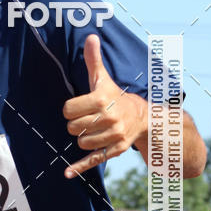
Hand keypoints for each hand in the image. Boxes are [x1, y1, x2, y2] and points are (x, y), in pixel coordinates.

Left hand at [62, 35, 146, 178]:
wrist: (143, 117)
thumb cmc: (115, 96)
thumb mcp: (103, 79)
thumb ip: (93, 60)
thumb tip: (90, 36)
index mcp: (103, 99)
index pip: (68, 110)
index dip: (70, 109)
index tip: (79, 107)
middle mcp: (110, 118)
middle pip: (73, 128)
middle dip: (75, 124)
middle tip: (87, 119)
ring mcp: (113, 136)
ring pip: (80, 142)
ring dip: (82, 138)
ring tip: (93, 129)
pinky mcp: (115, 151)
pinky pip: (93, 160)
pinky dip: (79, 168)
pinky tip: (67, 173)